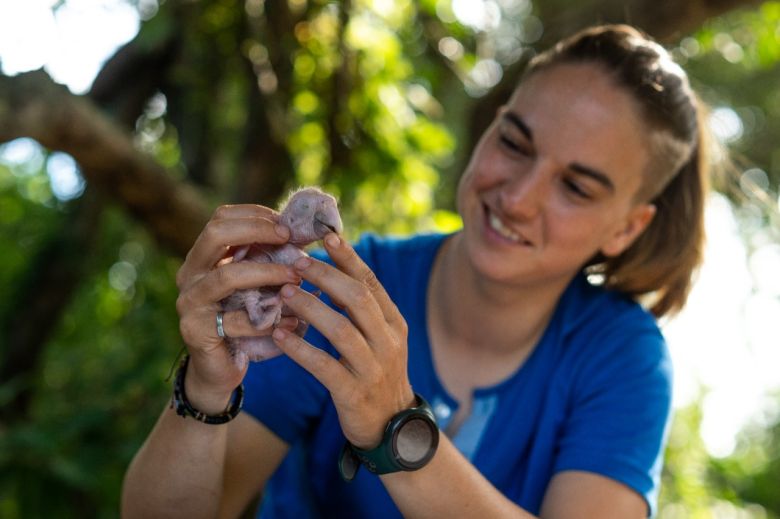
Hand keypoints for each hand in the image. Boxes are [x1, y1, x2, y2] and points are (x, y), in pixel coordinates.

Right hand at [175, 204, 301, 411]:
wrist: (220, 369)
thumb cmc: (245, 319)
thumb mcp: (257, 285)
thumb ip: (270, 259)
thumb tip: (306, 232)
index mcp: (203, 257)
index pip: (221, 218)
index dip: (255, 215)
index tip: (288, 225)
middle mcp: (190, 274)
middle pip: (217, 235)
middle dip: (258, 231)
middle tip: (289, 239)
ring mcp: (189, 303)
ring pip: (227, 276)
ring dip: (267, 273)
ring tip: (295, 278)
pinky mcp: (196, 331)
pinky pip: (234, 321)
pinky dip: (267, 320)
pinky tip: (292, 321)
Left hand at [271, 233, 414, 448]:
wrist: (391, 428)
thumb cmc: (376, 373)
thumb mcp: (379, 338)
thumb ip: (361, 309)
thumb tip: (333, 268)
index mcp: (394, 323)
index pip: (372, 283)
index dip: (349, 258)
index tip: (326, 236)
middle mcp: (388, 342)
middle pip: (358, 300)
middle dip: (325, 277)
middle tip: (296, 263)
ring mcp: (373, 369)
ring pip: (340, 330)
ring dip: (309, 308)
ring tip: (283, 294)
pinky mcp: (354, 394)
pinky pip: (324, 366)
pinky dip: (300, 349)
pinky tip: (278, 336)